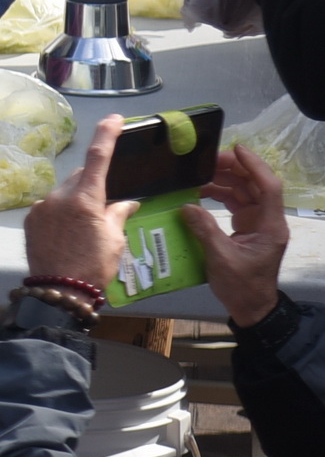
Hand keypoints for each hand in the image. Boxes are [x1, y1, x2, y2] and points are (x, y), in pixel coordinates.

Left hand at [24, 114, 141, 294]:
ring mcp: (41, 206)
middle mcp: (59, 196)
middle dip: (92, 185)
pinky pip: (50, 207)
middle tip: (103, 209)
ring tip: (82, 230)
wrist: (59, 290)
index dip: (107, 135)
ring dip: (75, 202)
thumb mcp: (114, 240)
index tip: (114, 118)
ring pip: (64, 193)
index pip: (98, 157)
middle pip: (79, 177)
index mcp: (85, 199)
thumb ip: (118, 215)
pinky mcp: (30, 218)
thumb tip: (126, 202)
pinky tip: (66, 234)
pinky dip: (60, 213)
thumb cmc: (93, 266)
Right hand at [190, 145, 290, 328]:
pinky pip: (236, 202)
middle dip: (233, 169)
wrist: (252, 308)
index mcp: (270, 226)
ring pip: (244, 191)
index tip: (235, 149)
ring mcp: (258, 223)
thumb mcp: (221, 258)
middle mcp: (268, 220)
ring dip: (224, 180)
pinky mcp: (248, 228)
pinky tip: (200, 191)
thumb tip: (186, 205)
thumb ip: (205, 229)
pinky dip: (219, 194)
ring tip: (198, 173)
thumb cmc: (242, 285)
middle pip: (255, 185)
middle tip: (204, 160)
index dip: (254, 165)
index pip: (268, 187)